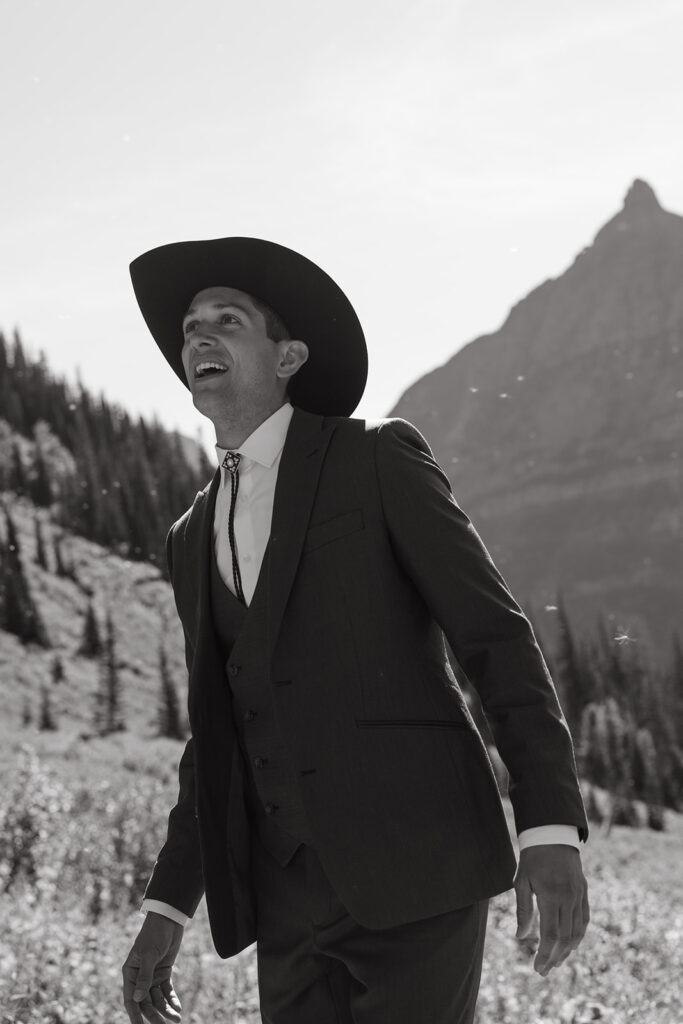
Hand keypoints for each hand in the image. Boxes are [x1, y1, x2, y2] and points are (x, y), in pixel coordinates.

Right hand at [122, 911, 184, 1023]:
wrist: (169, 919)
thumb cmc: (154, 934)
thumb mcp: (149, 955)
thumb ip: (144, 977)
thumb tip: (138, 999)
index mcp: (130, 973)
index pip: (131, 1000)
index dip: (135, 1016)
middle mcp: (139, 977)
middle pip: (146, 1003)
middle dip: (155, 1016)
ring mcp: (152, 976)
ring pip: (158, 999)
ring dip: (166, 1009)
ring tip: (177, 1019)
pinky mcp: (164, 972)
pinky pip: (167, 990)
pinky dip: (172, 999)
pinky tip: (177, 1008)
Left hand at [514, 843, 588, 976]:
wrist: (552, 834)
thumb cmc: (532, 857)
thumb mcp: (521, 880)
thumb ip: (523, 909)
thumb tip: (521, 937)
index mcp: (551, 895)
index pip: (551, 934)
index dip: (545, 954)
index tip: (537, 968)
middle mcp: (568, 897)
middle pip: (565, 937)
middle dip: (555, 957)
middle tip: (544, 970)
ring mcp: (578, 895)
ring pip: (577, 931)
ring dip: (567, 950)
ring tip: (555, 961)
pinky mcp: (584, 892)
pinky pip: (584, 920)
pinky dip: (578, 935)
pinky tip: (569, 944)